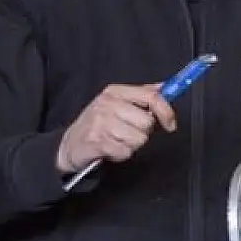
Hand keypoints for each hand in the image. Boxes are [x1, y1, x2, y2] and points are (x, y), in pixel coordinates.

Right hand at [56, 84, 176, 173]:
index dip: (166, 111)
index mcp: (115, 92)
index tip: (170, 124)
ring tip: (117, 140)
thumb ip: (143, 94)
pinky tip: (110, 148)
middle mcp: (107, 104)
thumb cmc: (98, 123)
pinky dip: (121, 154)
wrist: (70, 145)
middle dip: (142, 132)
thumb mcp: (119, 102)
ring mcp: (100, 122)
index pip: (151, 96)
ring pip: (139, 139)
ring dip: (131, 144)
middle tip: (127, 132)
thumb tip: (166, 87)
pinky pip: (126, 151)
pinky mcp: (97, 141)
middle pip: (147, 122)